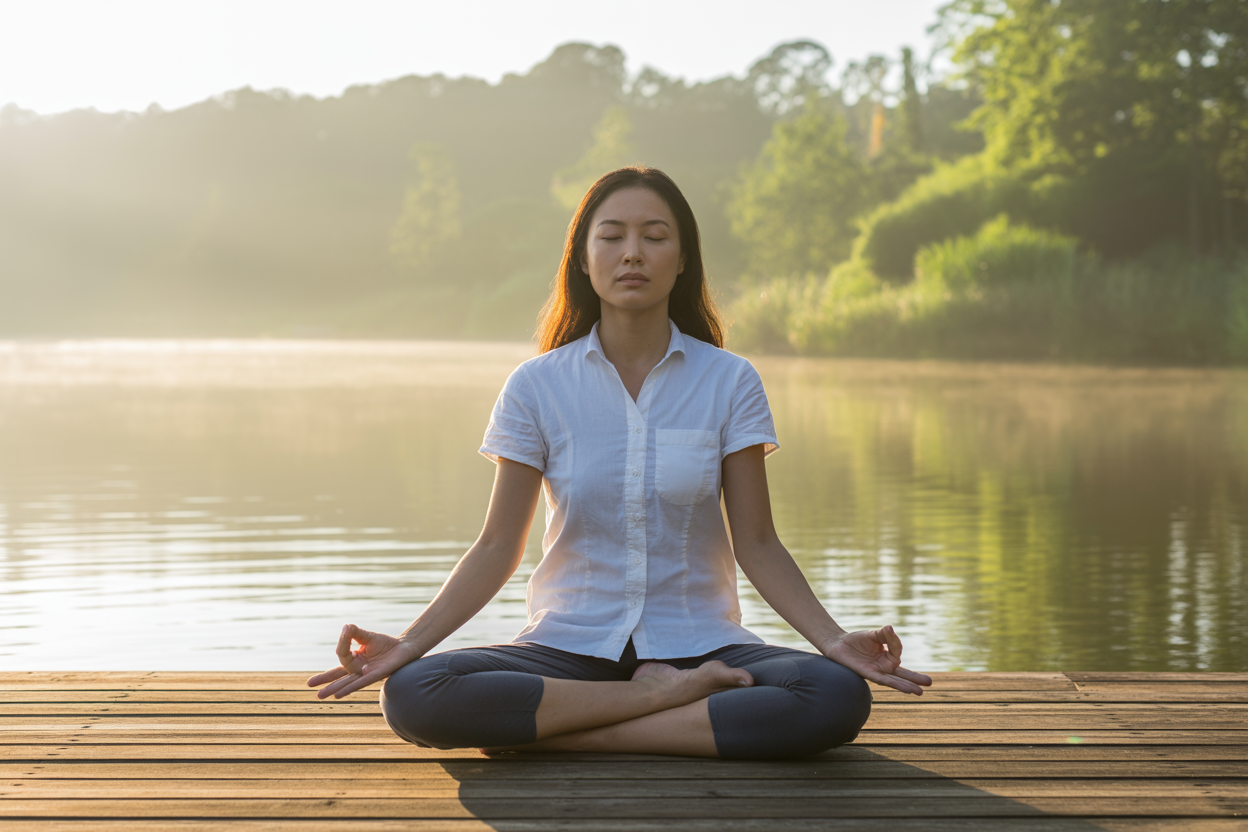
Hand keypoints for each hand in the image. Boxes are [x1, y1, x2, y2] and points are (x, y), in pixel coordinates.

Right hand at [307, 624, 421, 699]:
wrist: (405, 647)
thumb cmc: (386, 644)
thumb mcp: (367, 636)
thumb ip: (355, 633)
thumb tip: (345, 627)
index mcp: (355, 660)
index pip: (342, 655)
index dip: (343, 642)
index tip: (345, 631)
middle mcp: (358, 669)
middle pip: (339, 676)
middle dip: (325, 680)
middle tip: (309, 685)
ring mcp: (366, 674)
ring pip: (347, 682)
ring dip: (334, 688)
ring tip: (320, 696)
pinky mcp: (376, 675)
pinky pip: (361, 683)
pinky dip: (350, 688)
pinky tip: (340, 695)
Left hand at [820, 625, 932, 695]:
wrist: (837, 644)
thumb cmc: (856, 641)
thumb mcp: (872, 635)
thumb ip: (883, 634)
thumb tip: (891, 628)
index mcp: (887, 656)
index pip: (897, 651)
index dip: (895, 642)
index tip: (889, 631)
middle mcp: (883, 666)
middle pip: (902, 674)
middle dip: (915, 678)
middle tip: (929, 683)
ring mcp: (877, 671)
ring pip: (894, 680)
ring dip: (906, 685)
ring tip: (920, 691)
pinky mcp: (868, 674)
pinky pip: (883, 680)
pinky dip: (893, 684)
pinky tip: (905, 689)